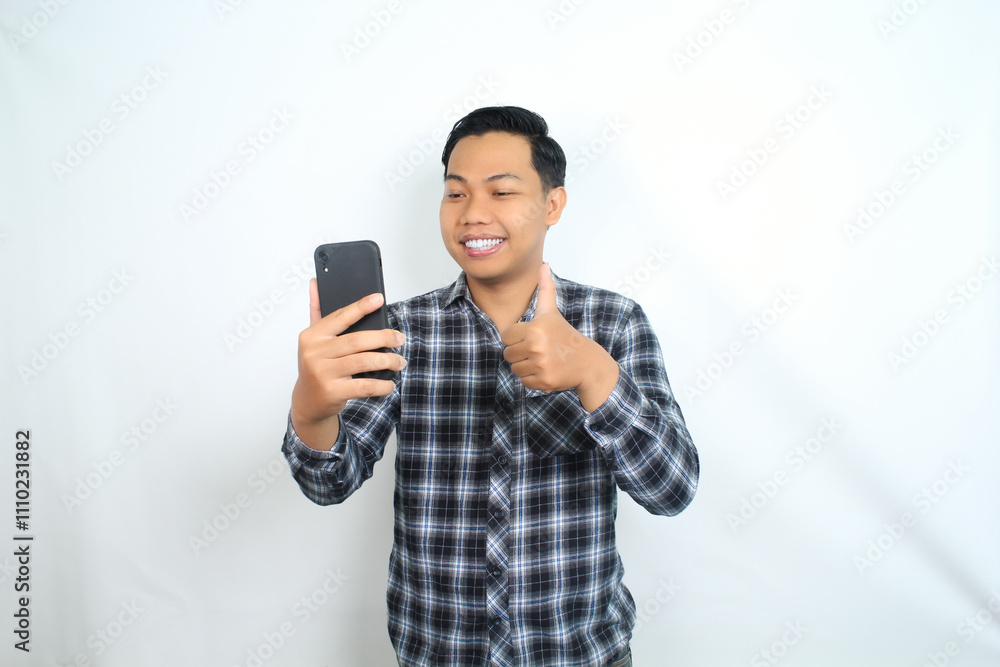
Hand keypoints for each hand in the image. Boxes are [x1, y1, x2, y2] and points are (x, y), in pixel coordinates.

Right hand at [290, 279, 406, 449]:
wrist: (308, 402)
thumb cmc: (316, 366)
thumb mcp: (313, 340)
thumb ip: (316, 312)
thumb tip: (316, 284)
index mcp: (312, 336)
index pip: (340, 317)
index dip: (361, 306)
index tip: (379, 299)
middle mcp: (315, 353)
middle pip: (357, 340)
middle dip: (384, 338)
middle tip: (400, 339)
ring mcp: (323, 373)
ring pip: (364, 361)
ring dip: (387, 360)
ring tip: (399, 361)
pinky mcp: (333, 391)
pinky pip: (364, 386)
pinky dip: (381, 384)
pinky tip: (390, 383)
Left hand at [501, 264, 618, 410]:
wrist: (587, 362)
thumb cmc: (565, 335)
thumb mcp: (552, 312)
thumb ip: (545, 288)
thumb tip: (544, 265)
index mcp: (535, 328)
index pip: (506, 336)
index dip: (517, 337)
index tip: (531, 337)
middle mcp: (536, 347)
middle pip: (508, 354)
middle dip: (520, 353)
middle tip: (537, 350)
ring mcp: (541, 365)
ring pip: (515, 369)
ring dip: (525, 366)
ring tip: (541, 360)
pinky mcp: (544, 381)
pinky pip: (524, 382)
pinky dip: (532, 379)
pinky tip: (545, 370)